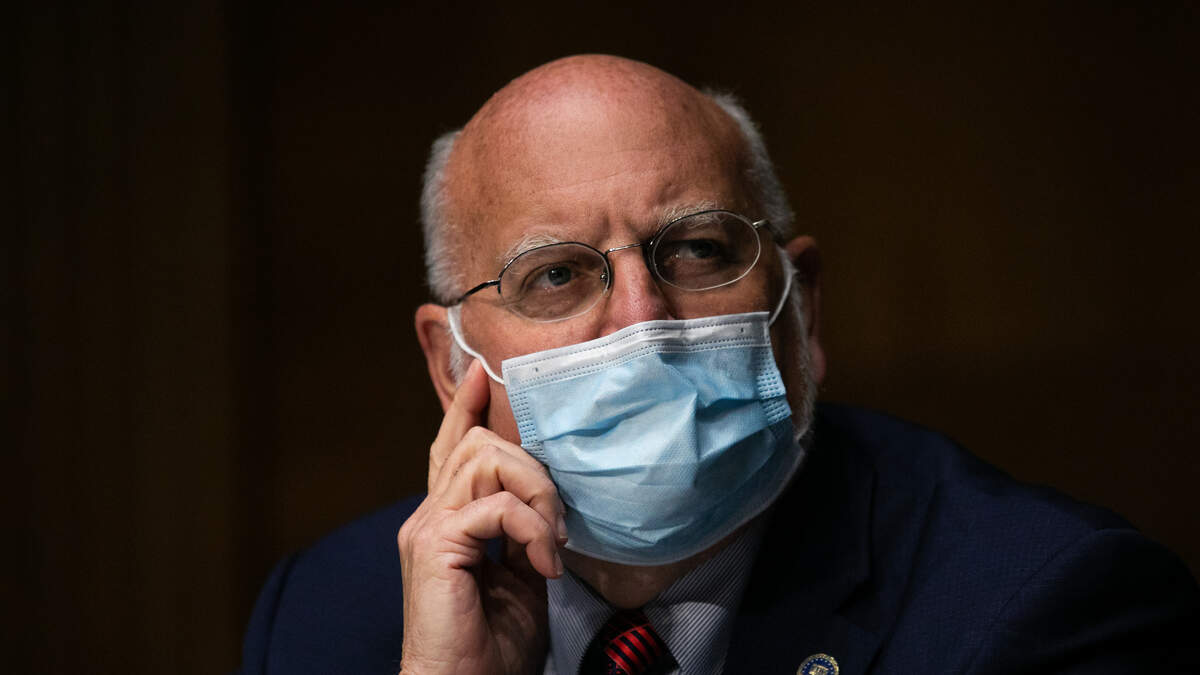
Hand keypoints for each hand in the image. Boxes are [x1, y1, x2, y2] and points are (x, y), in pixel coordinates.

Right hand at [398, 360, 567, 674]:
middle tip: (558, 525)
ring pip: (486, 460)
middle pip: (479, 444)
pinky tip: (544, 564)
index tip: (482, 375)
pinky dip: (530, 528)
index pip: (452, 450)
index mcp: (445, 522)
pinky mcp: (436, 545)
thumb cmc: (491, 648)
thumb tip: (547, 507)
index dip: (465, 409)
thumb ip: (523, 535)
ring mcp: (427, 528)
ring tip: (551, 542)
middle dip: (532, 469)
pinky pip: (495, 506)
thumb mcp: (521, 578)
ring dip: (535, 495)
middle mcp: (428, 517)